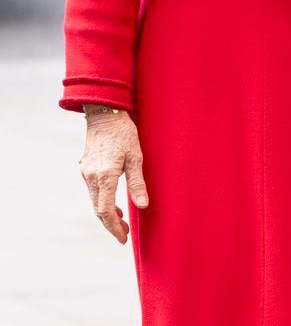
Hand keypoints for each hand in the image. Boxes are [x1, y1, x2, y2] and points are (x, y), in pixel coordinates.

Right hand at [78, 109, 148, 242]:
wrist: (104, 113)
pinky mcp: (85, 167)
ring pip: (94, 200)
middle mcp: (91, 176)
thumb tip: (142, 205)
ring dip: (106, 212)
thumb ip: (137, 182)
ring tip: (121, 220)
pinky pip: (92, 190)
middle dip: (111, 224)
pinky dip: (102, 200)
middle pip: (98, 209)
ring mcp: (86, 172)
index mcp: (105, 176)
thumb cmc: (123, 132)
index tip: (123, 239)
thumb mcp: (136, 156)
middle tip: (124, 234)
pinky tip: (113, 200)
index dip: (114, 228)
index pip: (106, 211)